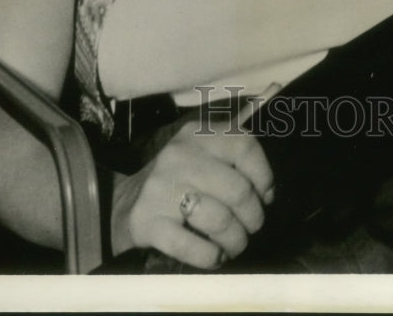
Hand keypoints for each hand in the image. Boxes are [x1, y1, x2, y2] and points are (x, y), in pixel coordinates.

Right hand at [110, 114, 273, 268]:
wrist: (124, 201)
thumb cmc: (178, 180)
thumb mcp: (202, 154)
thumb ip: (234, 160)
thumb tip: (267, 193)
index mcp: (196, 134)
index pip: (244, 145)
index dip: (264, 175)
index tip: (265, 196)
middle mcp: (179, 156)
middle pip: (238, 189)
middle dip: (253, 217)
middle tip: (250, 227)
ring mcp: (161, 188)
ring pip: (219, 219)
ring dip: (235, 240)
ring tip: (234, 244)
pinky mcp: (148, 222)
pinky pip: (192, 246)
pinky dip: (211, 256)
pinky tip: (214, 255)